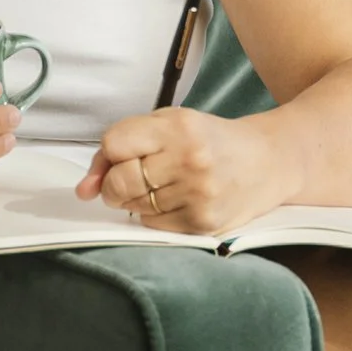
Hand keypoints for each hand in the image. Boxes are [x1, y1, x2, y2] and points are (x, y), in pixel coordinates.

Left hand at [77, 108, 296, 234]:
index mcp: (179, 127)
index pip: (114, 144)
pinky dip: (155, 215)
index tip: (123, 155)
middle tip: (133, 178)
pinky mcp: (202, 224)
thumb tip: (83, 189)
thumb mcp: (169, 125)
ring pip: (133, 207)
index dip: (111, 153)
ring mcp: (198, 195)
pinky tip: (177, 200)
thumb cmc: (210, 140)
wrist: (268, 162)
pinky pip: (153, 225)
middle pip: (119, 182)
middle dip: (115, 183)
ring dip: (137, 199)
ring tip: (164, 185)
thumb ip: (122, 144)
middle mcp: (190, 160)